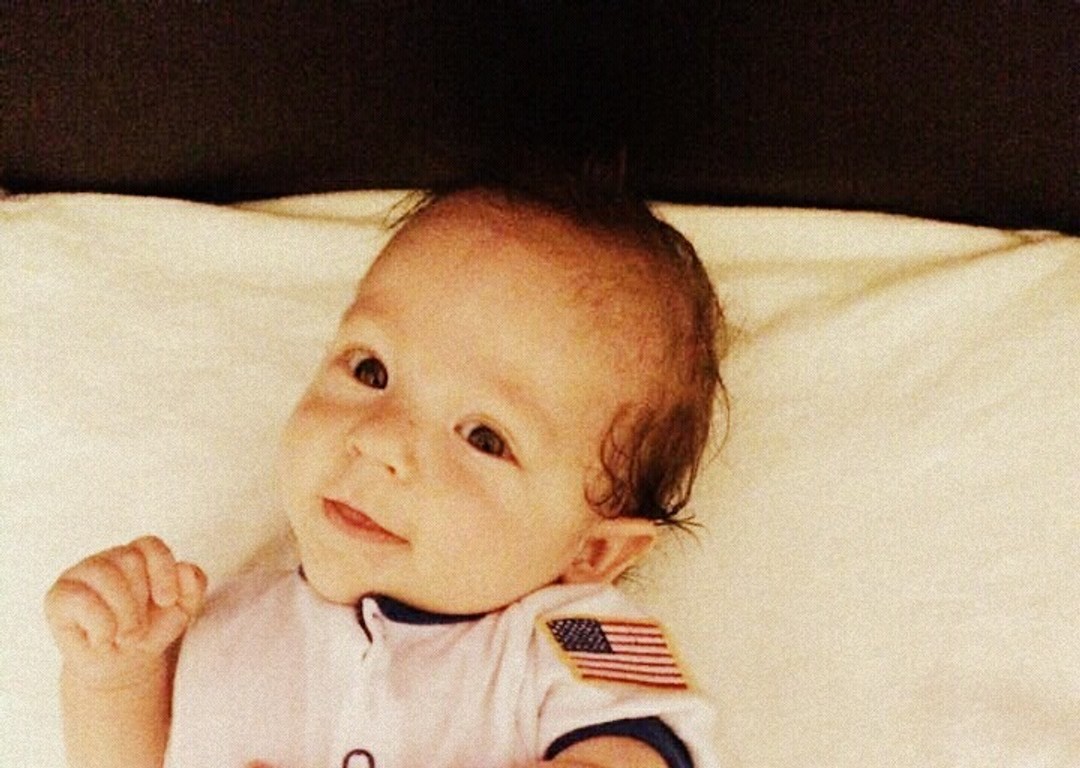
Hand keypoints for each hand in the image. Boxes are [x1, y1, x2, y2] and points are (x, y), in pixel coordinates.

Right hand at [45, 536, 206, 687]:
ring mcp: (82, 573)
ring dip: (122, 613)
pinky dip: (100, 624)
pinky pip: (79, 597)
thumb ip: (194, 586)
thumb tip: (184, 568)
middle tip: (138, 629)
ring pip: (104, 573)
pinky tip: (103, 638)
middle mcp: (110, 559)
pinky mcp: (59, 595)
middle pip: (128, 559)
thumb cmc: (151, 629)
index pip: (150, 544)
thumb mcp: (183, 610)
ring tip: (124, 635)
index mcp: (139, 556)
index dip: (162, 570)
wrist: (122, 664)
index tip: (167, 601)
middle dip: (139, 602)